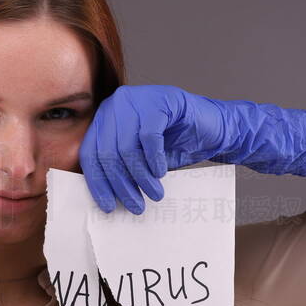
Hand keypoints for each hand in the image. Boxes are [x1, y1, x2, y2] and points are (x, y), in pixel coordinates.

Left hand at [79, 84, 305, 213]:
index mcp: (106, 118)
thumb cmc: (175, 147)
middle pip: (107, 151)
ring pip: (126, 146)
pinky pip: (148, 136)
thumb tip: (102, 199)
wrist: (214, 131)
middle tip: (135, 206)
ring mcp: (138, 98)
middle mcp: (117, 104)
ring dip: (140, 177)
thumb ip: (119, 170)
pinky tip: (161, 172)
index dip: (97, 182)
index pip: (90, 152)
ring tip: (153, 194)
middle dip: (120, 184)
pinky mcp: (161, 100)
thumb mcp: (140, 161)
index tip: (107, 207)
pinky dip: (154, 159)